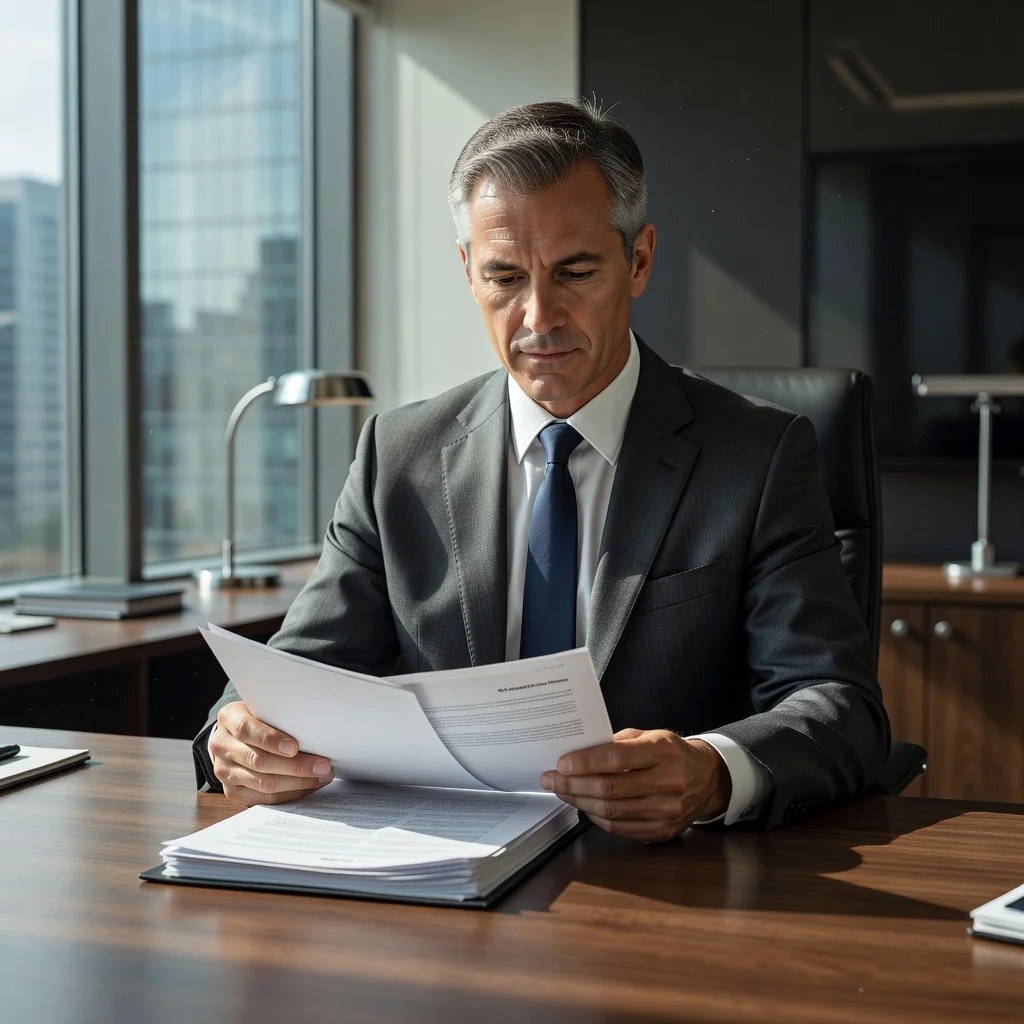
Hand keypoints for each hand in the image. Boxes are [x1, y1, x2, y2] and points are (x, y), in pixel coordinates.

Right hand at [211, 701, 333, 805]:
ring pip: (263, 783)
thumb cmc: (258, 718)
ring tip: (322, 777)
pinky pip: (264, 798)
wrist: (233, 737)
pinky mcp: (232, 792)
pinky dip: (289, 794)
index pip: (246, 729)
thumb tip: (316, 727)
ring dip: (297, 782)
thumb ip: (280, 714)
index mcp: (229, 718)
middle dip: (295, 766)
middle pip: (259, 761)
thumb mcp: (263, 707)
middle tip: (323, 766)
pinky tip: (308, 787)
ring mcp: (225, 771)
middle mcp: (222, 746)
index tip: (295, 747)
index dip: (271, 739)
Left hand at [539, 728, 731, 841]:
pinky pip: (620, 828)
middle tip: (551, 780)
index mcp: (664, 752)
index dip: (585, 763)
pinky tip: (584, 805)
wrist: (708, 780)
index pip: (617, 759)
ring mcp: (667, 811)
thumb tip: (579, 752)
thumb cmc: (672, 753)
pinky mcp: (663, 831)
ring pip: (611, 811)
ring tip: (562, 792)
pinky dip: (596, 817)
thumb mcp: (651, 735)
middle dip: (573, 785)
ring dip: (580, 802)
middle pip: (610, 789)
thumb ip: (617, 743)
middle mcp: (668, 783)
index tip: (562, 763)